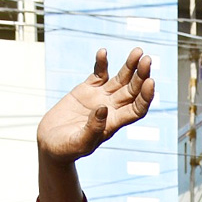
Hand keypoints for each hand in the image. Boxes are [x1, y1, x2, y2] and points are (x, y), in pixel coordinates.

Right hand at [37, 48, 154, 163]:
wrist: (51, 144)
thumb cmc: (67, 149)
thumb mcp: (80, 142)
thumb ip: (93, 128)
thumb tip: (103, 108)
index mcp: (115, 123)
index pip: (137, 109)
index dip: (146, 96)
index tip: (150, 82)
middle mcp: (112, 109)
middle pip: (133, 90)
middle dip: (141, 75)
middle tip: (147, 59)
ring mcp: (100, 97)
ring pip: (120, 79)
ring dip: (129, 66)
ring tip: (138, 51)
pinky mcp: (87, 90)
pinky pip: (98, 74)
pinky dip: (101, 63)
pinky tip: (103, 52)